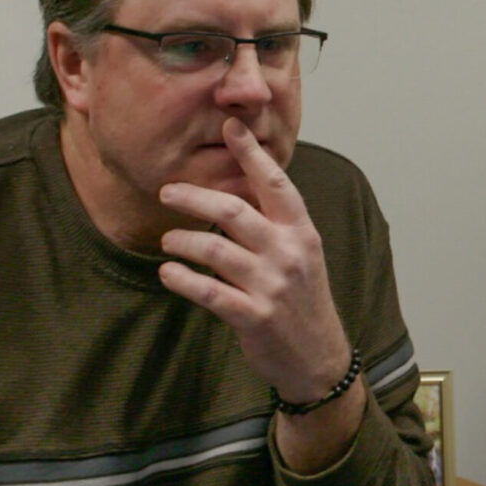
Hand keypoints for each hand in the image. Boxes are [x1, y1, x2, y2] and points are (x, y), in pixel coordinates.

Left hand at [158, 119, 357, 463]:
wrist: (318, 358)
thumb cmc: (302, 301)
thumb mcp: (301, 255)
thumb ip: (274, 223)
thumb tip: (236, 187)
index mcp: (302, 232)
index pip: (275, 183)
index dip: (251, 154)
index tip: (230, 127)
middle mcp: (289, 253)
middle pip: (233, 211)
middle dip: (193, 197)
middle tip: (167, 191)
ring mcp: (271, 285)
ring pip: (213, 249)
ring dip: (182, 240)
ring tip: (169, 239)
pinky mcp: (253, 316)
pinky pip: (207, 291)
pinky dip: (181, 279)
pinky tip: (168, 273)